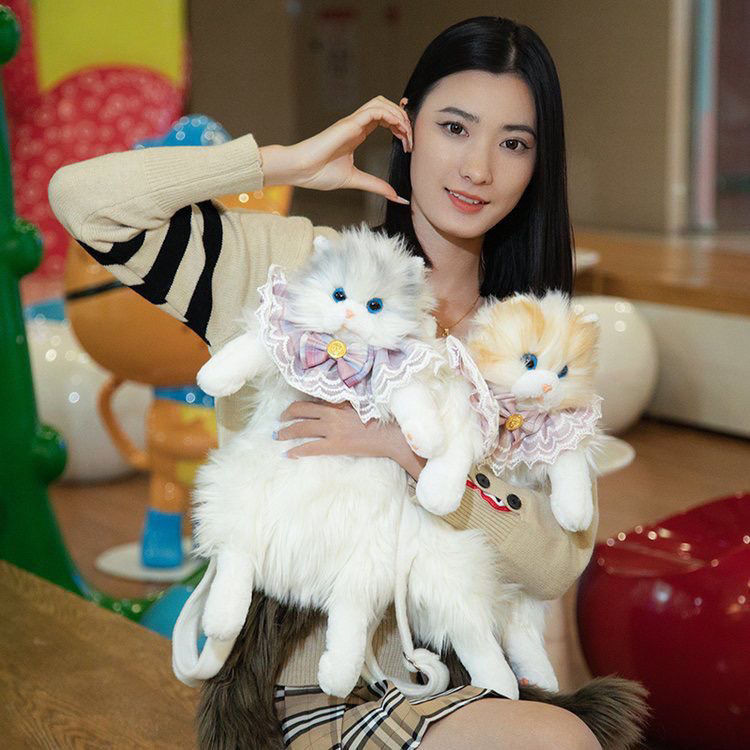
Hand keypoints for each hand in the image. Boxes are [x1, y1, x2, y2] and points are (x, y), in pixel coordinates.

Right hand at [259, 95, 412, 203]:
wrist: (301, 171)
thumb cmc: (319, 174)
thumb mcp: (356, 181)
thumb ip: (377, 186)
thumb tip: (396, 197)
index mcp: (357, 134)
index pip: (384, 120)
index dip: (400, 128)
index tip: (408, 146)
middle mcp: (356, 125)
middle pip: (386, 108)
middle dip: (403, 119)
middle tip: (410, 140)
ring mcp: (352, 122)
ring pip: (381, 103)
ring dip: (398, 115)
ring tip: (406, 133)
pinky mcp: (349, 123)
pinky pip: (375, 110)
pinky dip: (390, 115)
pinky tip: (398, 128)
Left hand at [275, 400, 426, 479]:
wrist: (391, 434)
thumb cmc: (379, 419)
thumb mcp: (359, 404)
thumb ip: (343, 404)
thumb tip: (328, 405)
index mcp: (338, 402)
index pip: (311, 400)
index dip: (296, 405)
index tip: (290, 410)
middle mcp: (331, 413)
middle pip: (300, 411)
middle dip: (286, 416)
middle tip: (279, 422)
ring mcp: (332, 429)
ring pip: (301, 428)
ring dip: (286, 432)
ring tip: (278, 436)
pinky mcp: (335, 445)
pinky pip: (310, 448)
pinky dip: (296, 451)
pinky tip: (288, 454)